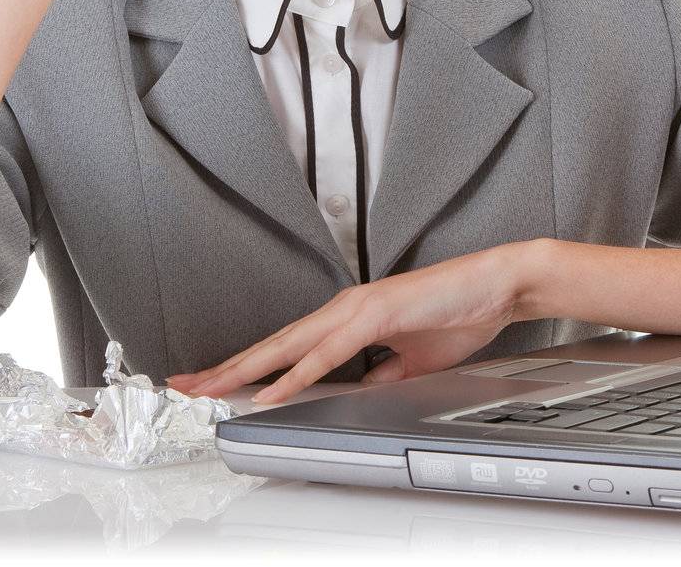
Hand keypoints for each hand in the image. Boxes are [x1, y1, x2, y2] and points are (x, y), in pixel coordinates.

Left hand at [167, 242, 540, 404]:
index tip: (213, 383)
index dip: (247, 366)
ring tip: (212, 388)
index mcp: (349, 319)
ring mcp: (358, 308)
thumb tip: (356, 394)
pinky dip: (297, 372)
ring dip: (247, 368)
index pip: (286, 349)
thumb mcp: (411, 362)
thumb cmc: (459, 313)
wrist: (496, 287)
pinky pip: (329, 351)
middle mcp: (344, 309)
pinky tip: (272, 389)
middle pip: (273, 344)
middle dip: (226, 366)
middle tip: (184, 383)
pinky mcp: (377, 313)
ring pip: (289, 345)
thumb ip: (379, 376)